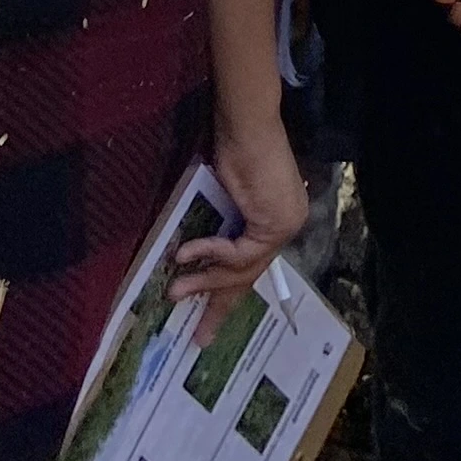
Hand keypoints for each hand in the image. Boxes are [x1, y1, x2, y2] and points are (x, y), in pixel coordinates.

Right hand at [170, 115, 309, 335]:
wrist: (245, 122)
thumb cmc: (231, 147)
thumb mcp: (224, 195)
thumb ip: (220, 226)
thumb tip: (192, 259)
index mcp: (277, 220)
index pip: (251, 265)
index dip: (226, 289)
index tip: (207, 313)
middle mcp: (287, 226)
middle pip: (249, 276)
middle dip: (219, 306)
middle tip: (200, 338)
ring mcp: (285, 226)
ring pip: (243, 270)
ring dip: (205, 283)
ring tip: (174, 293)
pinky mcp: (275, 224)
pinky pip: (239, 253)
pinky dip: (210, 254)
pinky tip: (185, 255)